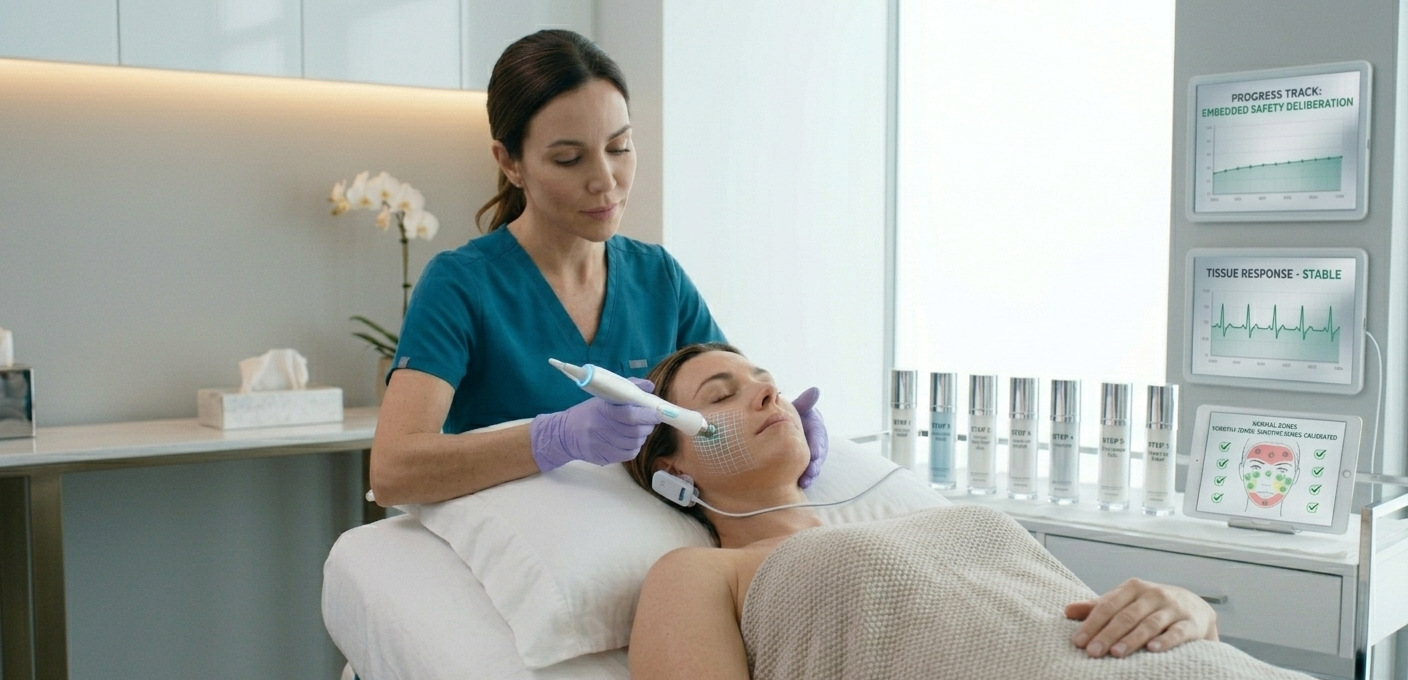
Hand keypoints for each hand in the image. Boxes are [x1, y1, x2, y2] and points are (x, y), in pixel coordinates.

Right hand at [529, 378, 661, 471]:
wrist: (564, 435)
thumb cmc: (588, 412)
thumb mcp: (603, 397)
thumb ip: (628, 389)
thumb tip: (650, 386)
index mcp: (604, 410)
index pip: (631, 415)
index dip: (648, 415)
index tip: (659, 412)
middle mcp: (603, 428)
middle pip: (637, 431)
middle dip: (647, 424)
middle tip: (648, 419)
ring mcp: (604, 445)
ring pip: (635, 442)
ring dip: (641, 435)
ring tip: (636, 428)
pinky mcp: (606, 458)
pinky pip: (630, 453)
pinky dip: (634, 446)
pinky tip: (628, 440)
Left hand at [791, 387, 828, 488]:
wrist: (791, 425)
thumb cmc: (796, 415)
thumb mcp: (801, 408)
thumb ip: (805, 402)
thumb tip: (814, 390)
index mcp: (816, 430)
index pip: (819, 438)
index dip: (818, 446)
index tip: (815, 454)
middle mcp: (817, 444)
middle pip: (818, 457)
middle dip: (814, 466)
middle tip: (809, 475)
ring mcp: (811, 456)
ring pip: (813, 467)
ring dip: (809, 476)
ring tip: (804, 483)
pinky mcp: (803, 464)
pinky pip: (804, 473)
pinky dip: (802, 479)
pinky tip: (797, 486)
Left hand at [1065, 578, 1217, 657]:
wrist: (1194, 606)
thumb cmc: (1150, 606)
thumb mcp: (1124, 602)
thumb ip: (1097, 607)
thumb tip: (1066, 610)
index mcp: (1133, 588)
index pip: (1108, 606)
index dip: (1092, 624)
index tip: (1078, 642)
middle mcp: (1153, 594)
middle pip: (1126, 616)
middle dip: (1108, 634)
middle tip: (1093, 653)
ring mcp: (1173, 608)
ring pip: (1149, 624)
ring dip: (1132, 639)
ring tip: (1116, 653)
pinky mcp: (1191, 623)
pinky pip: (1178, 632)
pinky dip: (1165, 641)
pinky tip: (1152, 650)